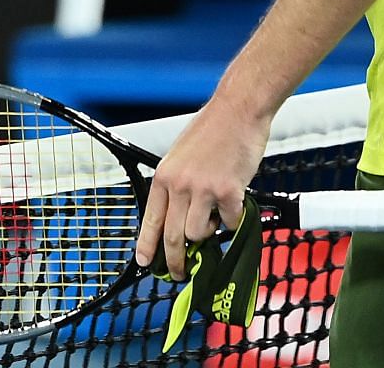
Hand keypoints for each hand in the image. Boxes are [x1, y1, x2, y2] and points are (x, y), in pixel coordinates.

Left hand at [134, 95, 270, 280]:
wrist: (238, 110)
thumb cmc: (213, 130)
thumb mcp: (181, 157)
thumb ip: (178, 187)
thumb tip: (180, 219)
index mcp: (164, 176)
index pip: (150, 219)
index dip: (146, 246)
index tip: (145, 263)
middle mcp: (179, 185)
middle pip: (172, 237)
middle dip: (176, 261)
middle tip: (181, 272)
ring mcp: (203, 189)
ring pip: (198, 234)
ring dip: (208, 233)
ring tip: (215, 217)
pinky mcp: (228, 191)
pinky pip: (228, 223)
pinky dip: (232, 219)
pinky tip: (234, 202)